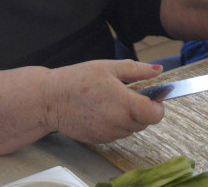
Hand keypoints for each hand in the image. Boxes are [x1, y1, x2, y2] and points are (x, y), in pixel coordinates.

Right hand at [45, 60, 165, 144]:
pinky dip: (116, 124)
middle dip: (143, 109)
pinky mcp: (99, 140)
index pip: (156, 114)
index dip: (157, 104)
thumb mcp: (109, 67)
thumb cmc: (77, 80)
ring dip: (130, 117)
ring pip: (131, 129)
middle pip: (145, 122)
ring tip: (113, 100)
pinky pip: (117, 134)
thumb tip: (158, 70)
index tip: (151, 95)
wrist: (49, 100)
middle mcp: (119, 123)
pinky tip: (103, 110)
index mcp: (125, 104)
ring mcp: (108, 134)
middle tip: (130, 93)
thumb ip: (137, 70)